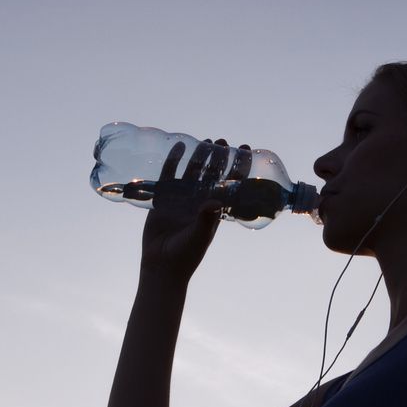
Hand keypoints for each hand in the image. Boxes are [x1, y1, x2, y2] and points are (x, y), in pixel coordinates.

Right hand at [139, 138, 251, 280]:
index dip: (238, 166)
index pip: (230, 183)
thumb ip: (207, 219)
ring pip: (193, 171)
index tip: (245, 149)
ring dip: (199, 156)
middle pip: (211, 174)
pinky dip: (174, 160)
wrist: (161, 265)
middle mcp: (200, 200)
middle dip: (218, 157)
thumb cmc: (186, 254)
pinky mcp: (164, 197)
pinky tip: (179, 146)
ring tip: (206, 142)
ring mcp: (182, 198)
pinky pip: (169, 174)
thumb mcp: (199, 237)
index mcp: (215, 209)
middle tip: (223, 141)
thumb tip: (216, 201)